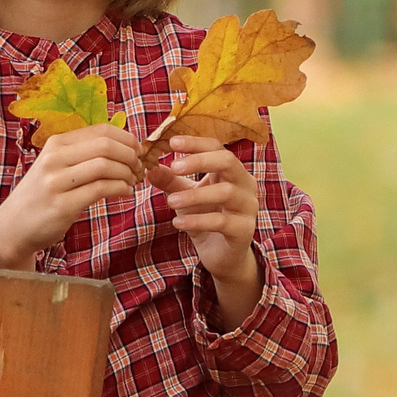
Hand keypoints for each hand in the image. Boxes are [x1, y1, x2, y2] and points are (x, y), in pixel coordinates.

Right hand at [0, 123, 144, 271]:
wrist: (13, 226)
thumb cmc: (42, 195)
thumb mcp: (55, 165)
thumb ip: (82, 153)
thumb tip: (123, 143)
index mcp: (55, 144)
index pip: (101, 130)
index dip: (126, 138)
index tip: (137, 150)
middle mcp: (54, 158)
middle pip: (106, 145)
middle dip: (130, 155)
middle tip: (138, 167)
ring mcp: (57, 182)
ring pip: (105, 166)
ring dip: (127, 173)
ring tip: (132, 181)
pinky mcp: (63, 205)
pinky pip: (101, 189)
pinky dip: (121, 189)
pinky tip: (125, 193)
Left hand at [150, 134, 266, 326]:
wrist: (220, 254)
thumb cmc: (205, 217)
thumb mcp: (184, 195)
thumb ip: (170, 181)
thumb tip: (149, 167)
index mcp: (231, 171)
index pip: (217, 147)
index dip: (195, 143)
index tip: (171, 142)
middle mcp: (245, 184)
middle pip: (228, 162)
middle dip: (200, 161)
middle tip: (174, 166)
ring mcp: (248, 207)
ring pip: (225, 193)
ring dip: (194, 195)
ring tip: (170, 201)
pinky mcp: (244, 230)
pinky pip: (221, 221)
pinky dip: (197, 221)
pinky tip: (177, 223)